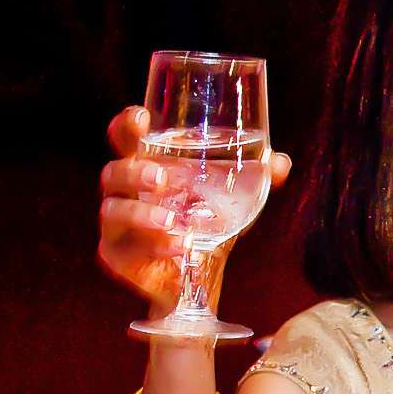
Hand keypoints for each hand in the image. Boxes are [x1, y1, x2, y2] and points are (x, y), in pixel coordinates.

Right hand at [96, 107, 290, 311]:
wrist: (197, 276)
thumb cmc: (207, 225)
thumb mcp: (234, 200)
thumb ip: (257, 179)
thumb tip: (279, 161)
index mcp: (147, 169)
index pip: (126, 140)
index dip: (127, 126)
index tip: (142, 117)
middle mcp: (126, 194)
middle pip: (113, 173)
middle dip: (133, 172)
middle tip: (161, 177)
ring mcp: (117, 225)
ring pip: (113, 211)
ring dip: (142, 214)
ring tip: (172, 220)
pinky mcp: (117, 256)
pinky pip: (127, 249)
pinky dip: (156, 246)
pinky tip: (181, 246)